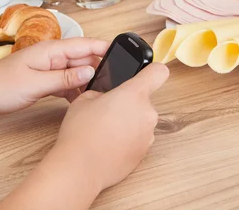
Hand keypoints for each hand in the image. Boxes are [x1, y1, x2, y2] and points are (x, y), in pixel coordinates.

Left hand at [0, 38, 109, 116]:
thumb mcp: (36, 84)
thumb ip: (65, 78)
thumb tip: (90, 72)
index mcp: (50, 50)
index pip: (85, 45)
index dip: (104, 49)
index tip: (123, 55)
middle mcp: (51, 56)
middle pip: (83, 59)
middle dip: (99, 69)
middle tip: (115, 84)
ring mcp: (48, 68)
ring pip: (76, 72)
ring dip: (87, 82)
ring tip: (100, 95)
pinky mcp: (43, 80)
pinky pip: (66, 82)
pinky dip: (74, 90)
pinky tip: (81, 101)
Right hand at [51, 63, 169, 190]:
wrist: (79, 168)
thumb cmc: (81, 132)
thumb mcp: (85, 99)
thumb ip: (103, 92)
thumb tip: (107, 97)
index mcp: (134, 94)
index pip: (159, 72)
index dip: (152, 70)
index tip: (144, 74)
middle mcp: (147, 113)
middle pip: (144, 100)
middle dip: (129, 103)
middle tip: (107, 111)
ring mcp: (148, 135)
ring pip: (141, 121)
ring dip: (128, 122)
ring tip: (105, 130)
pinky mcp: (143, 153)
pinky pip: (138, 139)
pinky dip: (127, 139)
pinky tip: (108, 144)